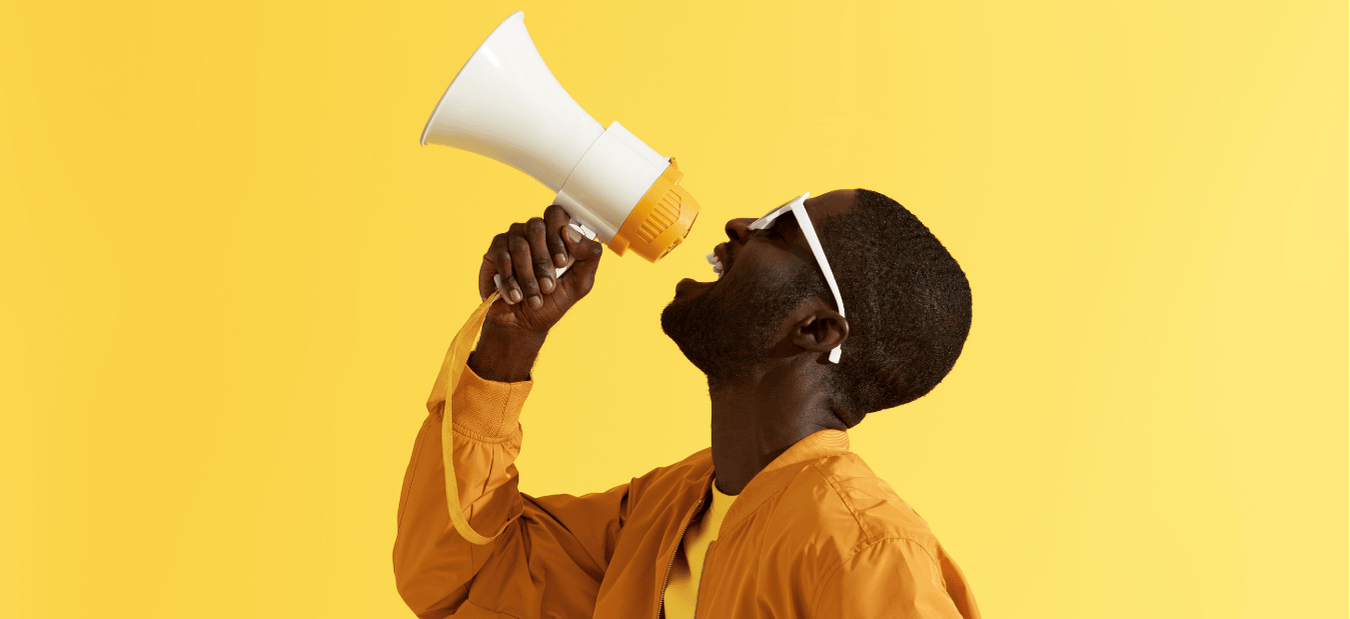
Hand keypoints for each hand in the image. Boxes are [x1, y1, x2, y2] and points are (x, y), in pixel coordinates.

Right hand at [478, 204, 602, 336]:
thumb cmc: (552, 301)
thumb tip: (570, 231)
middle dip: (543, 261)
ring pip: (520, 245)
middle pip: (536, 227)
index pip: (556, 215)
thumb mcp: (580, 284)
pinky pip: (502, 256)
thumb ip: (589, 256)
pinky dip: (510, 280)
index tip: (562, 263)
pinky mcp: (495, 251)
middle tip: (548, 287)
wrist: (524, 324)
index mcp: (557, 233)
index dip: (558, 237)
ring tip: (533, 299)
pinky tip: (516, 296)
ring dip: (528, 277)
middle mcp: (534, 231)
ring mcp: (513, 238)